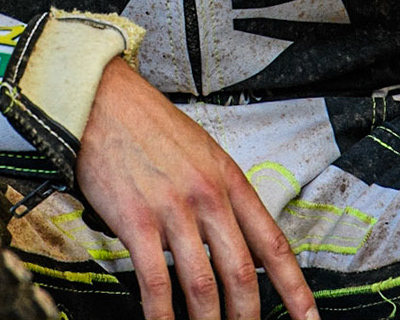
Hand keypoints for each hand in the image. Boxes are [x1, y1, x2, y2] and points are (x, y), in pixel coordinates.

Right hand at [77, 59, 317, 319]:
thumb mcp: (204, 153)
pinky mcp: (137, 220)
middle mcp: (209, 197)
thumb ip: (224, 197)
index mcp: (230, 181)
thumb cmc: (152, 128)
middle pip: (242, 274)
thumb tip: (239, 244)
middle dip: (247, 317)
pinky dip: (162, 316)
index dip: (295, 289)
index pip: (273, 245)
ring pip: (202, 285)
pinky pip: (155, 281)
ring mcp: (173, 210)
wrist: (104, 101)